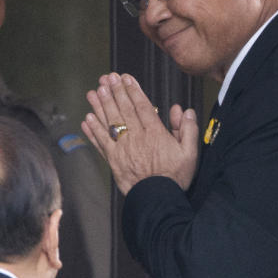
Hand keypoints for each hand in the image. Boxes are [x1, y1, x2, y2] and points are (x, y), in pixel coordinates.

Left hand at [82, 73, 198, 195]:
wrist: (158, 199)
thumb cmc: (175, 177)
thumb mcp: (190, 153)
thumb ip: (188, 129)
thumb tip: (183, 110)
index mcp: (155, 134)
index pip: (142, 106)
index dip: (132, 90)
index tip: (125, 78)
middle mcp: (137, 138)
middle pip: (123, 110)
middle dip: (115, 92)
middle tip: (107, 78)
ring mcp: (123, 149)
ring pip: (109, 123)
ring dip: (100, 106)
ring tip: (94, 92)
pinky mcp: (114, 161)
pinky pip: (101, 143)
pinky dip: (93, 131)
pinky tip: (87, 119)